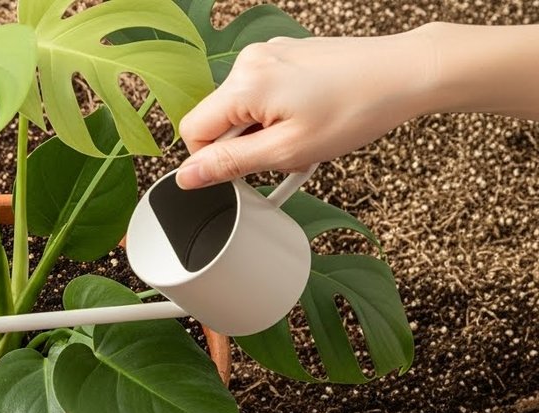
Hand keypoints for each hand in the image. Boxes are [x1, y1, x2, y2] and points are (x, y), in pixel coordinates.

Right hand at [176, 29, 437, 189]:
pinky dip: (276, 113)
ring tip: (303, 137)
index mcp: (244, 84)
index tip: (245, 171)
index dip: (212, 160)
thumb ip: (230, 163)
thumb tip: (186, 177)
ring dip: (262, 131)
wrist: (405, 73)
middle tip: (285, 155)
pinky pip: (262, 92)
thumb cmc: (356, 110)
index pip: (192, 131)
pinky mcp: (286, 54)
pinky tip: (309, 119)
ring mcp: (268, 54)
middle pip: (217, 118)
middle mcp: (249, 62)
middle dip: (244, 144)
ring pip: (241, 108)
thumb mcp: (288, 150)